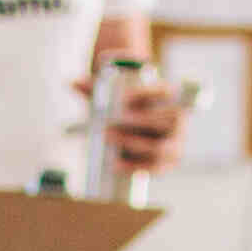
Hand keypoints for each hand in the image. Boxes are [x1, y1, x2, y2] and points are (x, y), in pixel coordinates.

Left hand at [72, 77, 187, 172]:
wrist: (137, 126)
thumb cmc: (126, 106)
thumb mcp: (112, 94)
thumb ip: (95, 87)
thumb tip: (73, 82)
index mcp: (168, 96)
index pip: (163, 91)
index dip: (145, 94)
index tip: (122, 98)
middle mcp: (177, 119)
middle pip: (164, 120)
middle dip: (137, 122)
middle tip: (109, 125)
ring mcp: (175, 142)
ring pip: (160, 147)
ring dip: (134, 145)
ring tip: (108, 140)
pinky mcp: (168, 162)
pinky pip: (155, 168)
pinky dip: (134, 167)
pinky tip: (115, 165)